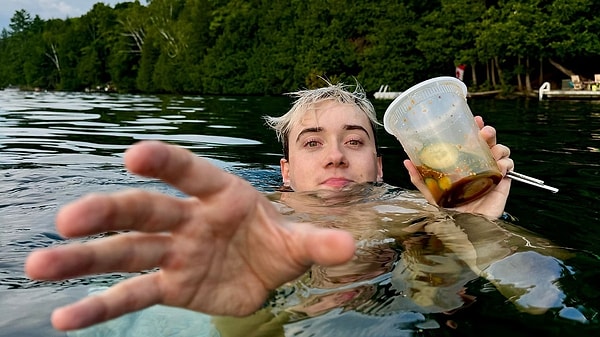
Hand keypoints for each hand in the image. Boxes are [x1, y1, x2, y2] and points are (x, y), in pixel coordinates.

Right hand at [25, 141, 354, 330]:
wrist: (265, 269)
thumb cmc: (277, 242)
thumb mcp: (299, 243)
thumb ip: (318, 242)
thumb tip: (348, 245)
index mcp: (221, 194)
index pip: (190, 172)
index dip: (165, 163)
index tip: (134, 156)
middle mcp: (188, 218)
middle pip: (144, 211)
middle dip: (109, 212)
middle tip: (70, 219)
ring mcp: (173, 252)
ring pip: (125, 251)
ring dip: (85, 258)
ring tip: (42, 264)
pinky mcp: (169, 284)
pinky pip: (131, 294)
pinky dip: (100, 305)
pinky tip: (65, 316)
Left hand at [403, 116, 512, 217]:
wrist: (464, 228)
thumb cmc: (448, 211)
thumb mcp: (431, 193)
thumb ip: (420, 178)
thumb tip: (406, 161)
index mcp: (464, 163)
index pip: (471, 141)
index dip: (474, 128)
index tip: (475, 120)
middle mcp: (478, 165)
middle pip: (488, 142)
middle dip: (489, 133)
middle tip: (485, 132)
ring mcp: (491, 172)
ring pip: (501, 150)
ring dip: (499, 147)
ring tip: (493, 152)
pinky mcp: (502, 183)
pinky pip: (509, 166)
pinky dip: (506, 163)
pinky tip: (499, 168)